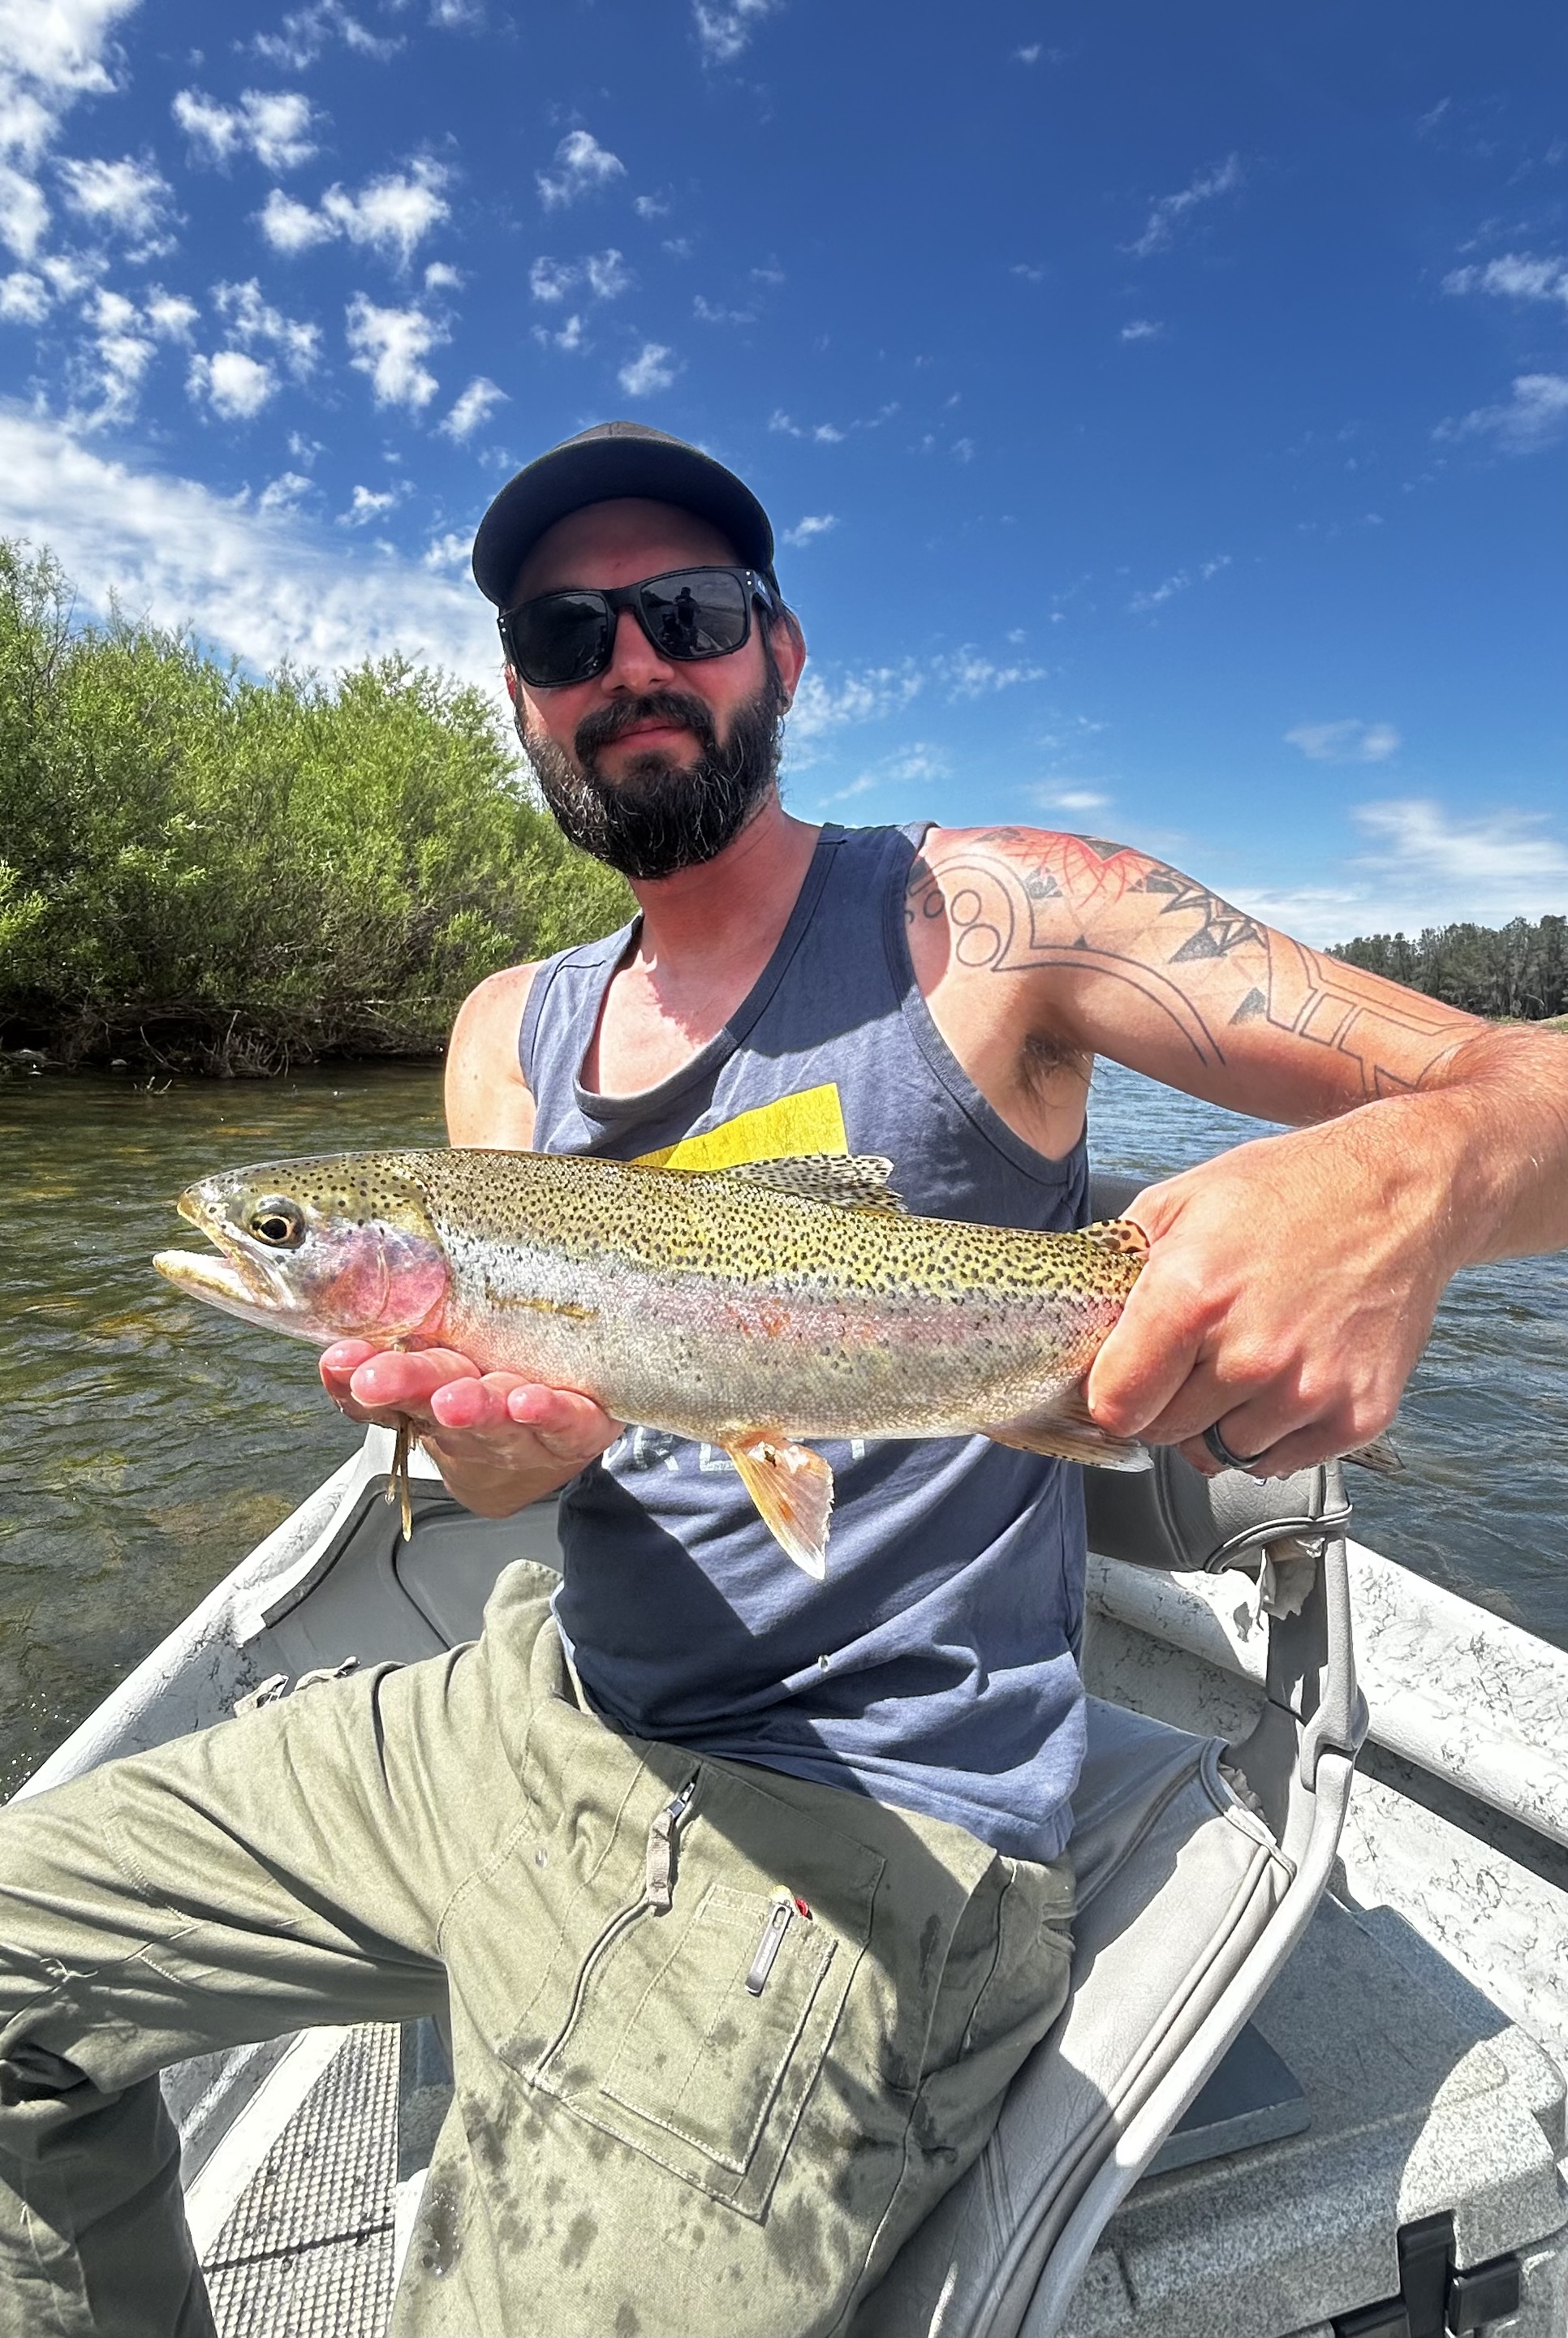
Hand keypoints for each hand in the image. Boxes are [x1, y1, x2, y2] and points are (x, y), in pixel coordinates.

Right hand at [320, 1341, 622, 1516]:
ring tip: (455, 1401)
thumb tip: (337, 1345)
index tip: (341, 1363)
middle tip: (377, 1381)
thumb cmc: (487, 1403)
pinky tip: (529, 1402)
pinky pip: (561, 1421)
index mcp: (429, 1396)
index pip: (382, 1394)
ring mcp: (520, 1429)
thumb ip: (387, 1357)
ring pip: (492, 1419)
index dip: (356, 1383)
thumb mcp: (433, 1380)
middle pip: (430, 1400)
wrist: (545, 1460)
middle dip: (403, 1386)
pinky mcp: (574, 1428)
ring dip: (472, 1408)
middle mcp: (469, 1417)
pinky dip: (545, 1413)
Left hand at [1084, 1120, 1453, 1477]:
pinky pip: (1281, 1460)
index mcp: (1192, 1297)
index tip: (1119, 1382)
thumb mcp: (1180, 1202)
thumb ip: (1118, 1268)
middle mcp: (1251, 1354)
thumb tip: (1077, 1319)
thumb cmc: (1290, 1190)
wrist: (1404, 1194)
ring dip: (1220, 1419)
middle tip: (1188, 1359)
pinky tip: (1283, 1377)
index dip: (1110, 1396)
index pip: (1117, 1405)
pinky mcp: (1357, 1415)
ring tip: (1244, 1358)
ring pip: (1223, 1451)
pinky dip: (1272, 1433)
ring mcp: (1309, 1390)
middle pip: (1166, 1433)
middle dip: (1164, 1403)